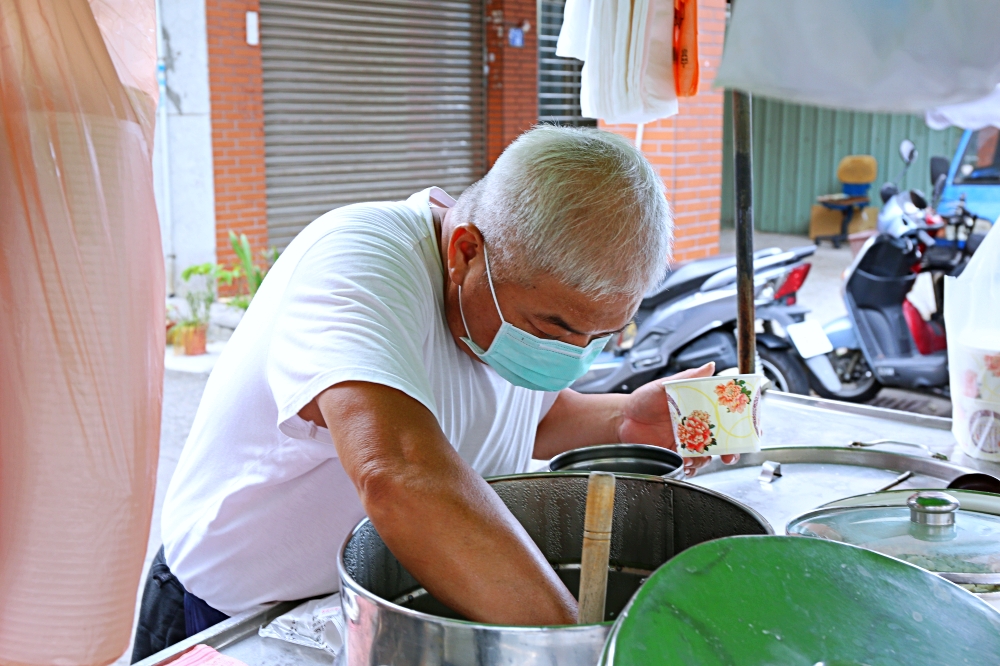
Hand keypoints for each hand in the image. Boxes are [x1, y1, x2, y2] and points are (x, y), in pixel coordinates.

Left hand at [617, 362, 738, 476]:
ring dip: (706, 459)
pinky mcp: (676, 457)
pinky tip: (682, 461)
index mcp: (700, 409)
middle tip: (729, 455)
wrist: (622, 420)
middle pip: (724, 442)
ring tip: (694, 455)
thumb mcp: (664, 385)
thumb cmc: (643, 400)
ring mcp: (688, 443)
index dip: (743, 425)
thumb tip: (710, 366)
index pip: (728, 417)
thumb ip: (688, 377)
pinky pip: (690, 466)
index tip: (752, 430)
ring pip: (708, 456)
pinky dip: (690, 467)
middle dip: (732, 451)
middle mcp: (698, 427)